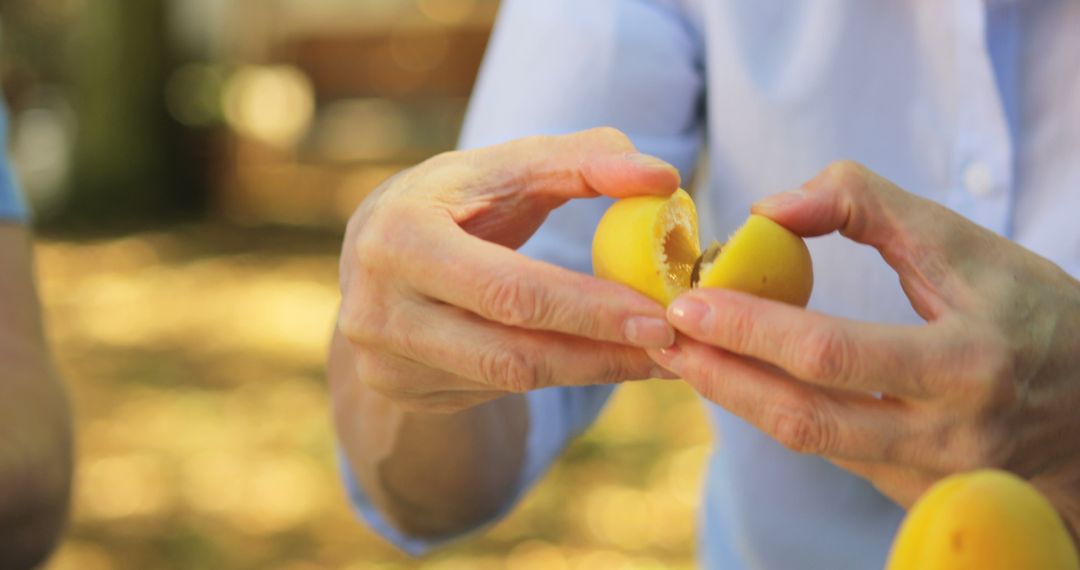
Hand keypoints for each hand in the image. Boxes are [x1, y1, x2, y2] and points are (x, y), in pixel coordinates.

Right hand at [337, 128, 678, 413]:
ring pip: (507, 382)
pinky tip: (592, 356)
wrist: (378, 250)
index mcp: (399, 236)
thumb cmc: (458, 199)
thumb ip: (586, 160)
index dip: (589, 309)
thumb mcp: (509, 166)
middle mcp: (377, 308)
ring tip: (649, 355)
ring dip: (587, 371)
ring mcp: (383, 359)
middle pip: (510, 353)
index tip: (660, 317)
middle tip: (670, 348)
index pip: (510, 290)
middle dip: (600, 353)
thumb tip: (663, 180)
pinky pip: (494, 391)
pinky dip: (553, 375)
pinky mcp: (399, 389)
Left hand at [648, 161, 1079, 534]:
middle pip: (802, 417)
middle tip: (660, 334)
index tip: (688, 299)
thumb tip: (772, 206)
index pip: (832, 354)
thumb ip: (872, 207)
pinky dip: (771, 410)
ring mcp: (925, 476)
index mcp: (968, 366)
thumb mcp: (970, 247)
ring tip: (682, 352)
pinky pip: (823, 450)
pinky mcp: (908, 492)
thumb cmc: (1034, 317)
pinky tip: (735, 377)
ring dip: (734, 396)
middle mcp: (945, 434)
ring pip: (805, 442)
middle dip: (719, 374)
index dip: (751, 327)